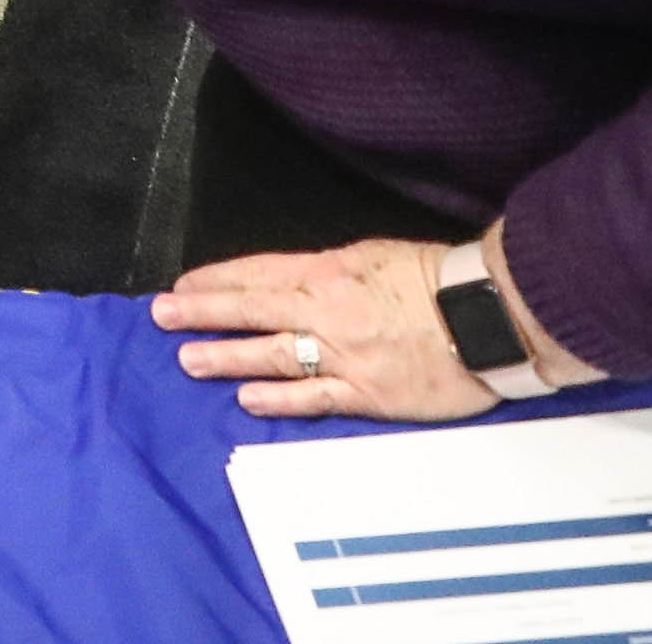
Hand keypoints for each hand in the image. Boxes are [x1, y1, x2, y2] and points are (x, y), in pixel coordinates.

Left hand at [154, 239, 499, 423]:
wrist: (490, 316)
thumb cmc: (440, 279)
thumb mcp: (375, 255)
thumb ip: (331, 270)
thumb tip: (294, 279)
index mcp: (330, 270)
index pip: (258, 272)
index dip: (217, 279)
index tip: (183, 283)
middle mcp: (328, 310)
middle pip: (252, 309)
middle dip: (202, 311)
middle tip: (161, 314)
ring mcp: (345, 355)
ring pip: (272, 353)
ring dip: (225, 355)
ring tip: (188, 359)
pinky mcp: (367, 393)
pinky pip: (313, 396)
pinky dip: (277, 396)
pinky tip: (246, 397)